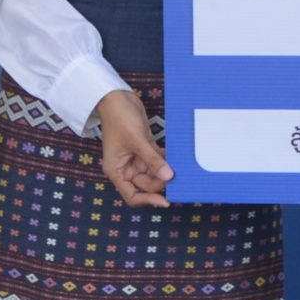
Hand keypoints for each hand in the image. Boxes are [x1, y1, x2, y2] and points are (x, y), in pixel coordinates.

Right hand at [93, 88, 173, 206]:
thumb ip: (152, 161)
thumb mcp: (136, 141)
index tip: (165, 200)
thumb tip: (168, 178)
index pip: (132, 195)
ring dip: (166, 171)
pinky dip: (166, 159)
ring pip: (154, 173)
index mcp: (117, 171)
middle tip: (179, 178)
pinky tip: (177, 156)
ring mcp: (136, 158)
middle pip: (146, 184)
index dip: (148, 200)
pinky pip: (158, 160)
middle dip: (161, 182)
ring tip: (182, 169)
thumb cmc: (120, 119)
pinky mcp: (145, 148)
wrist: (117, 98)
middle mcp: (126, 168)